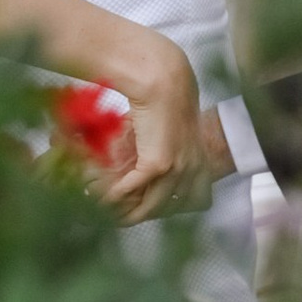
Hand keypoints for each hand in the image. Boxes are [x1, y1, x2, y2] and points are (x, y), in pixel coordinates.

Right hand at [108, 40, 216, 221]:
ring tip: (106, 215)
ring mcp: (178, 169)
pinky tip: (101, 200)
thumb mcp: (169, 130)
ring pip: (151, 206)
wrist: (164, 82)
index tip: (145, 210)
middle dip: (142, 216)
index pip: (190, 200)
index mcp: (200, 162)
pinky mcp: (159, 164)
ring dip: (126, 213)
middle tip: (118, 219)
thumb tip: (142, 160)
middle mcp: (193, 170)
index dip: (166, 208)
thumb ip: (161, 148)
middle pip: (168, 208)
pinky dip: (115, 196)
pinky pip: (133, 189)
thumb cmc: (165, 100)